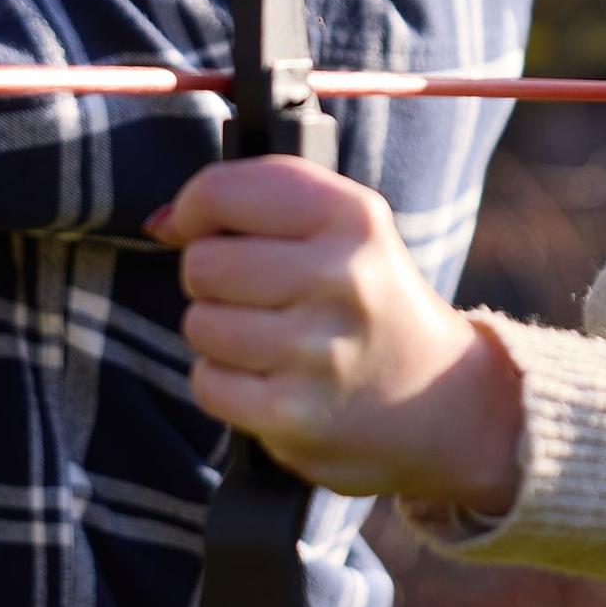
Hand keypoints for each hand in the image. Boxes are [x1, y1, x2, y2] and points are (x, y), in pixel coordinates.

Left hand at [153, 155, 525, 511]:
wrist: (444, 404)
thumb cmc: (372, 302)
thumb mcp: (347, 229)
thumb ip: (260, 203)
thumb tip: (161, 222)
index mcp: (353, 217)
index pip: (222, 190)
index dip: (194, 208)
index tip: (199, 225)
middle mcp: (342, 278)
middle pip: (203, 263)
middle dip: (213, 278)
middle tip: (255, 294)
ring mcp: (320, 351)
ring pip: (200, 323)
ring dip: (218, 334)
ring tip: (268, 340)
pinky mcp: (295, 416)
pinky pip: (208, 383)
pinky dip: (225, 384)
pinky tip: (267, 380)